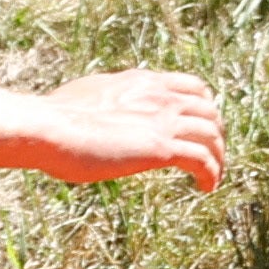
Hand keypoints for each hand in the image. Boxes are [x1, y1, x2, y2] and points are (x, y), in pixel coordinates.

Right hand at [19, 70, 226, 187]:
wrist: (49, 128)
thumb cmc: (55, 116)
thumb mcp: (89, 94)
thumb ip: (108, 97)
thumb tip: (98, 103)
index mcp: (143, 81)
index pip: (192, 87)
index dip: (204, 107)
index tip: (202, 124)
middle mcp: (160, 96)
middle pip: (209, 111)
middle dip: (215, 133)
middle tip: (213, 153)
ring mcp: (163, 121)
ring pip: (212, 136)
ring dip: (218, 156)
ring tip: (214, 175)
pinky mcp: (161, 148)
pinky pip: (202, 160)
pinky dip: (211, 173)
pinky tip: (206, 187)